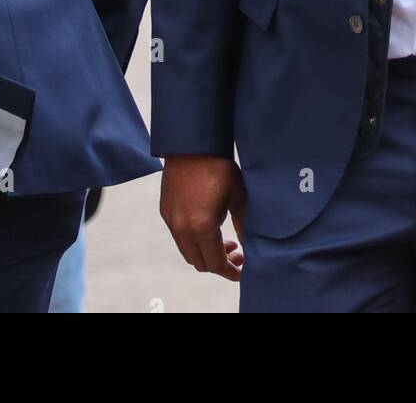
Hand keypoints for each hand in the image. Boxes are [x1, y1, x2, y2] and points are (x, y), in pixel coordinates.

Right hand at [160, 154, 246, 280]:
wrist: (192, 145)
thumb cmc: (219, 167)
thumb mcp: (238, 197)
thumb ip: (243, 225)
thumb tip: (250, 245)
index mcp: (201, 227)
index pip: (215, 263)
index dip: (230, 271)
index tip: (242, 270)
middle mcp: (182, 228)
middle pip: (200, 263)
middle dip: (219, 263)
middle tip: (237, 252)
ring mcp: (171, 220)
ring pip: (188, 252)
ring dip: (206, 252)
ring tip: (224, 239)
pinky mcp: (165, 211)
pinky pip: (179, 237)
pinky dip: (194, 241)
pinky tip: (208, 226)